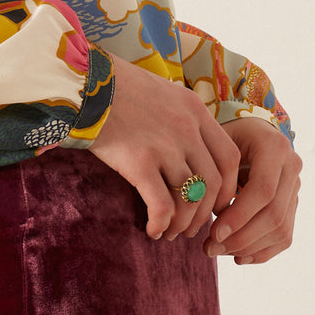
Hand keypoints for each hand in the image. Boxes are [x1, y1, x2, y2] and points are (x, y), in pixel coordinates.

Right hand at [88, 55, 240, 241]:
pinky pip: (162, 206)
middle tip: (191, 228)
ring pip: (190, 199)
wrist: (85, 81)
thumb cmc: (118, 87)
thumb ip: (181, 118)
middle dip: (205, 214)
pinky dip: (160, 224)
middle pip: (214, 183)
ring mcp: (165, 145)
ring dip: (183, 224)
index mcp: (195, 109)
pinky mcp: (140, 161)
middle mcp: (187, 128)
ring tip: (170, 232)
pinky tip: (152, 230)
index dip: (228, 188)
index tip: (216, 203)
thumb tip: (189, 154)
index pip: (229, 157)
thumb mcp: (163, 92)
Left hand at [204, 117, 301, 264]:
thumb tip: (212, 218)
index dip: (239, 216)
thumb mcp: (218, 142)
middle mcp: (292, 167)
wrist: (248, 130)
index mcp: (275, 146)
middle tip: (210, 247)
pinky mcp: (293, 204)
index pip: (263, 190)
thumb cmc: (226, 135)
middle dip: (241, 237)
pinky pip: (284, 236)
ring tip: (217, 250)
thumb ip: (218, 173)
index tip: (213, 233)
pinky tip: (238, 256)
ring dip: (248, 248)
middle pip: (274, 214)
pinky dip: (261, 251)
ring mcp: (296, 187)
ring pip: (281, 230)